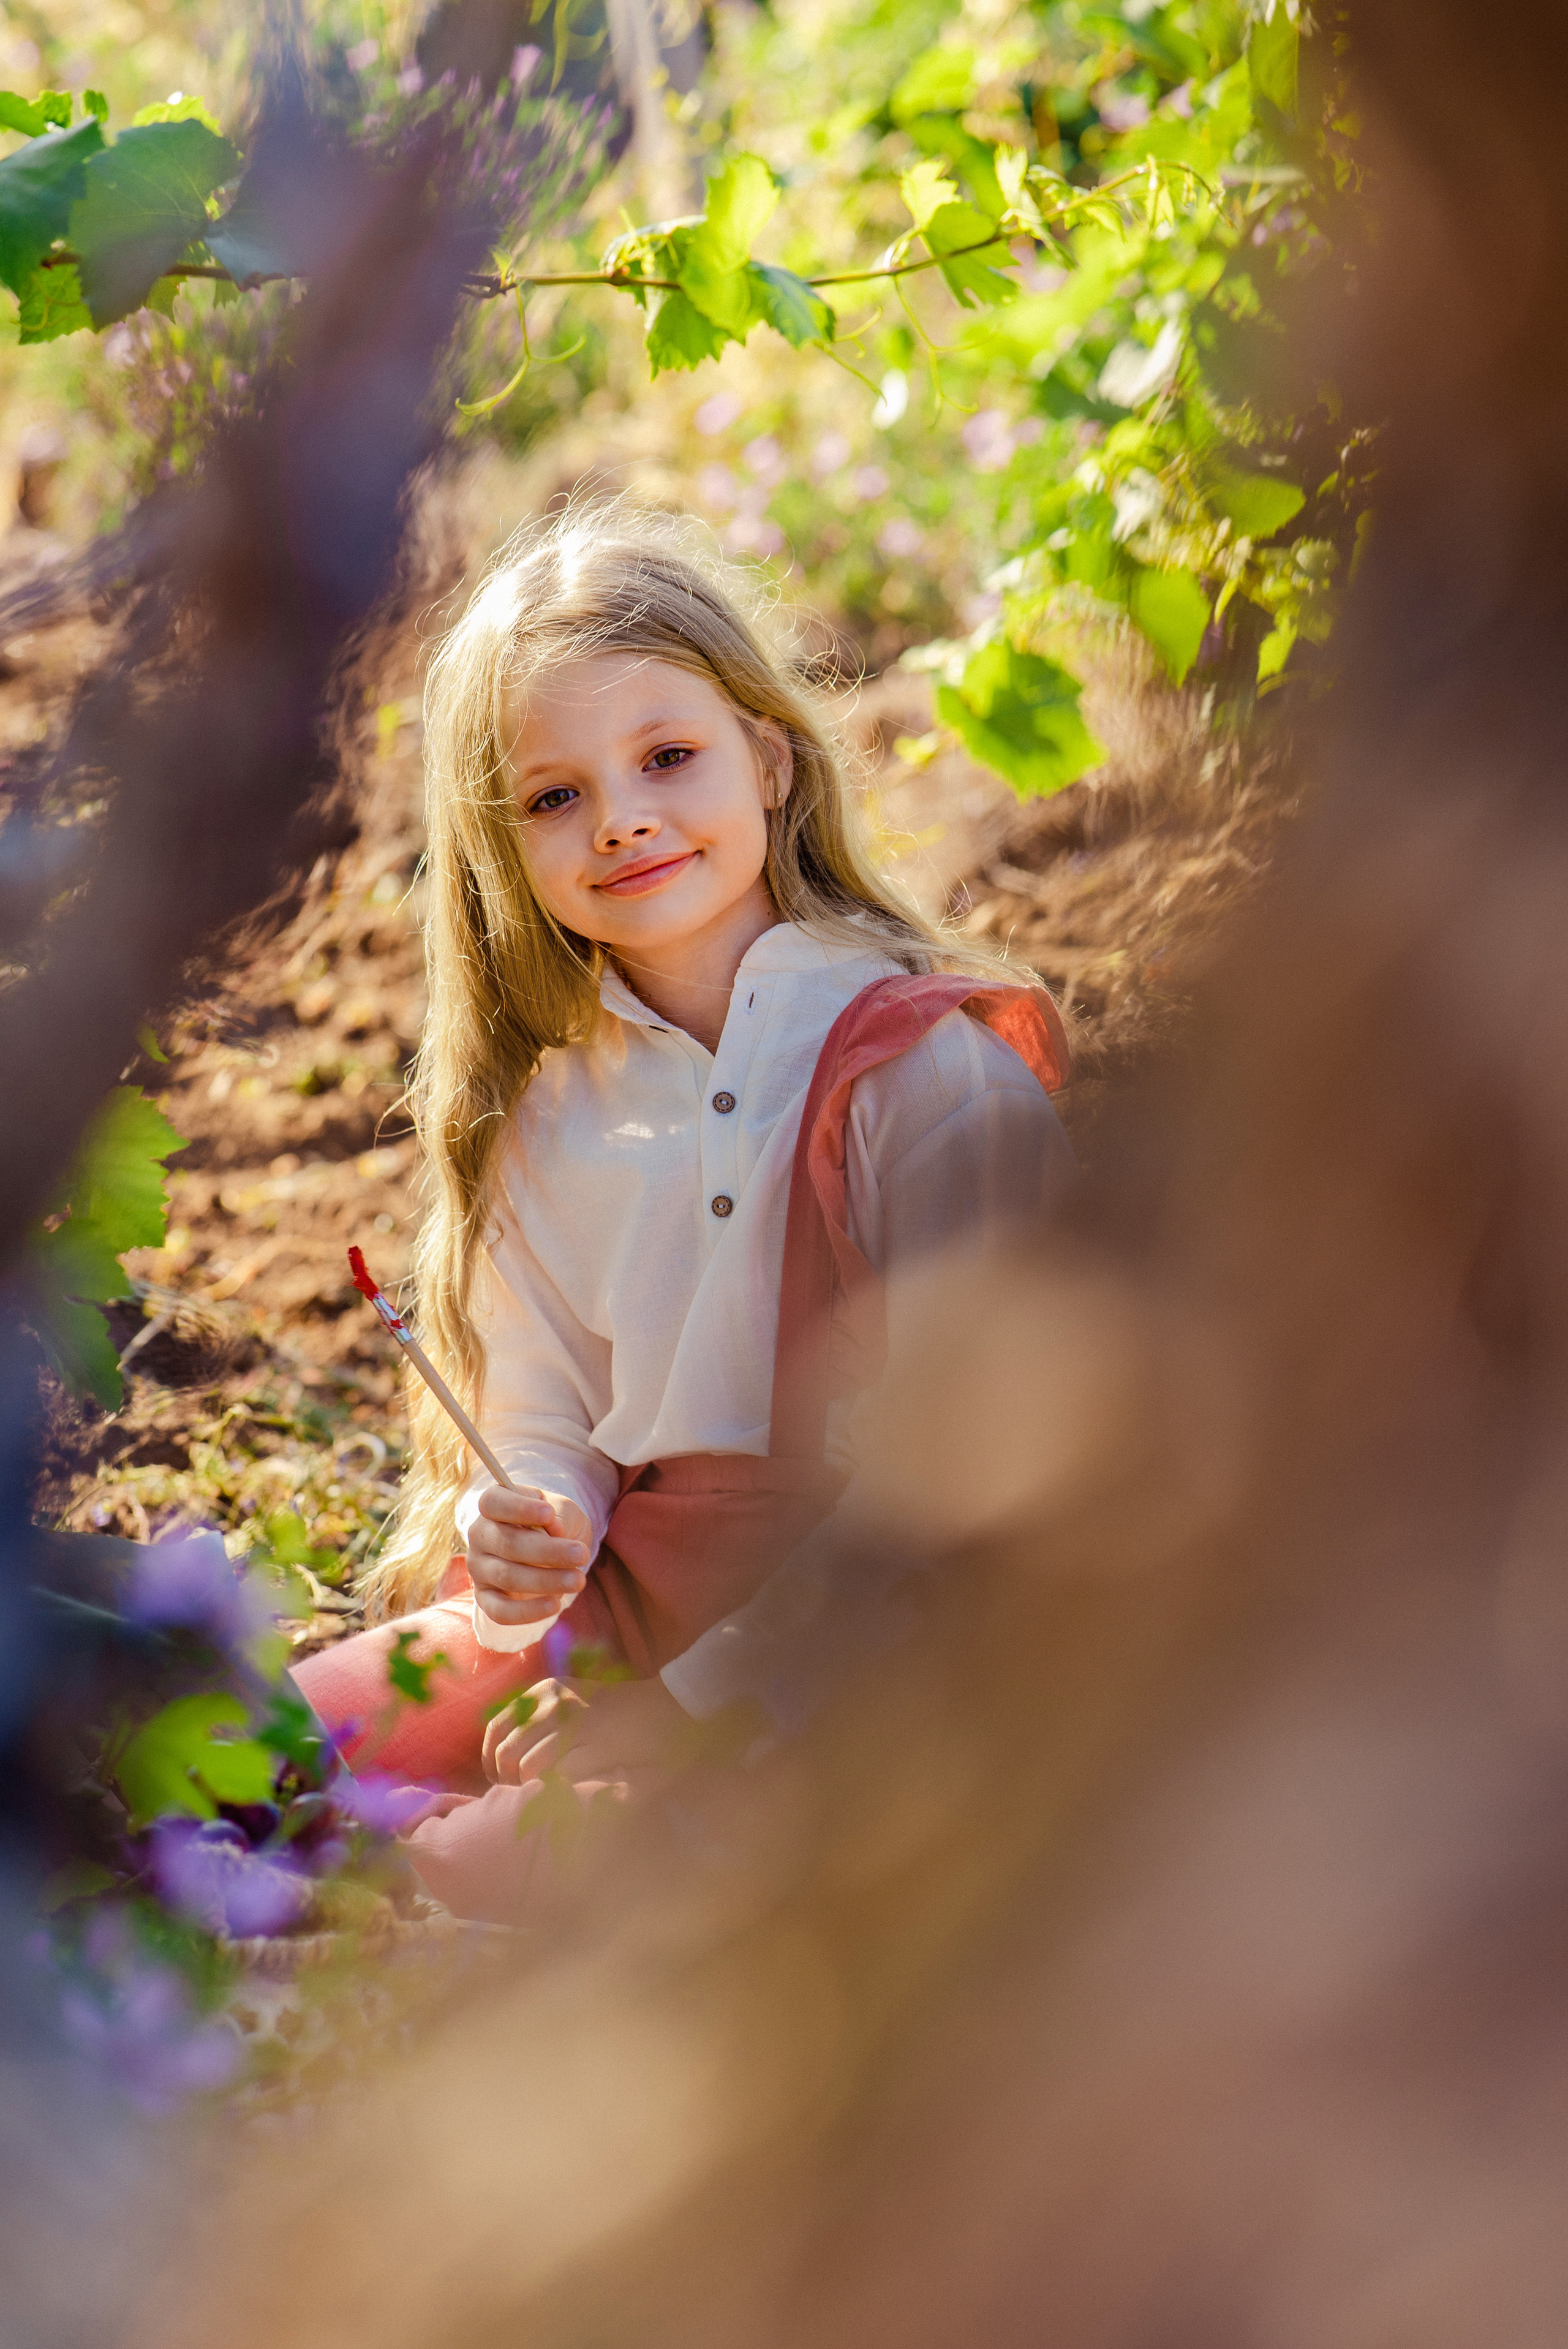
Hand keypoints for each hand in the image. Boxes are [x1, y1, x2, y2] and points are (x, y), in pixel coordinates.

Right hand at [466, 1484, 591, 1628]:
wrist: (551, 1552)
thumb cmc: (555, 1524)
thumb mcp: (563, 1510)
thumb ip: (559, 1515)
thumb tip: (555, 1530)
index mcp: (493, 1505)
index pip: (493, 1502)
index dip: (519, 1508)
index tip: (549, 1513)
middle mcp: (480, 1535)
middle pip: (507, 1542)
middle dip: (547, 1551)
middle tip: (581, 1555)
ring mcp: (479, 1567)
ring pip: (507, 1576)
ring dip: (545, 1580)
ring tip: (577, 1580)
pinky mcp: (485, 1597)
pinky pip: (499, 1610)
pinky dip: (527, 1611)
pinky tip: (554, 1605)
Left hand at [482, 1674, 687, 1787]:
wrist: (663, 1708)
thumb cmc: (613, 1713)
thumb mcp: (570, 1703)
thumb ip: (538, 1723)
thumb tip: (503, 1760)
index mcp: (544, 1691)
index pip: (496, 1728)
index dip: (490, 1760)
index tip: (499, 1778)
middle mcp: (555, 1703)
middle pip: (508, 1753)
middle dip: (509, 1782)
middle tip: (522, 1793)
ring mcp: (577, 1723)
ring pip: (529, 1767)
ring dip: (532, 1789)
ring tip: (543, 1794)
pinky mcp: (598, 1743)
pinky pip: (561, 1775)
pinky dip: (558, 1790)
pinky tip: (566, 1792)